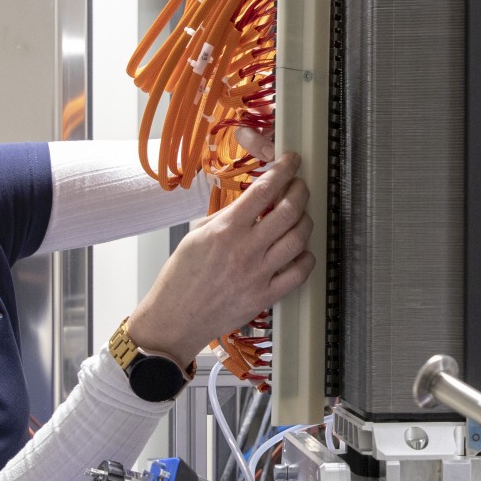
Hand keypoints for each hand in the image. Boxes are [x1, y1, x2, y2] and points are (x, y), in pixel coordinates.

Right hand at [125, 151, 314, 364]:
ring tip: (299, 217)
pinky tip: (300, 252)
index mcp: (226, 229)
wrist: (174, 319)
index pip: (264, 189)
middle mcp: (245, 249)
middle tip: (299, 186)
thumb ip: (226, 216)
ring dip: (305, 222)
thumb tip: (252, 203)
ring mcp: (258, 274)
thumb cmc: (180, 278)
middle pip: (290, 210)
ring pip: (299, 239)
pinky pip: (299, 273)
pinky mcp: (265, 296)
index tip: (291, 161)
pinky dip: (306, 258)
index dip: (284, 169)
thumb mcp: (195, 234)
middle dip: (300, 190)